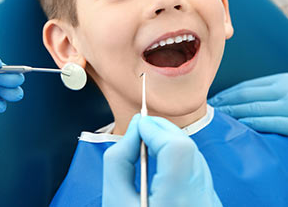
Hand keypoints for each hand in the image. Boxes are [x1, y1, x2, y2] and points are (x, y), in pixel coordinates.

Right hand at [102, 114, 221, 206]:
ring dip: (170, 140)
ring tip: (148, 141)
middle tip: (141, 128)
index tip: (137, 126)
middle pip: (188, 148)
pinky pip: (197, 166)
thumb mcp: (114, 200)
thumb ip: (119, 159)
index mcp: (176, 203)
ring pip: (195, 155)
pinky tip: (162, 158)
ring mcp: (210, 202)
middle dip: (162, 130)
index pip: (178, 151)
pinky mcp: (211, 201)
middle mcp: (201, 201)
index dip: (156, 130)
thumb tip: (135, 129)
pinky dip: (178, 154)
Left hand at [209, 73, 287, 135]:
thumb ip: (269, 93)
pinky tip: (240, 124)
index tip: (213, 100)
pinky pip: (272, 122)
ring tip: (217, 118)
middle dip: (223, 102)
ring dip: (232, 112)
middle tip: (207, 110)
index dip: (226, 94)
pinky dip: (254, 122)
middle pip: (245, 95)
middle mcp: (282, 90)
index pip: (246, 86)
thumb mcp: (286, 90)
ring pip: (253, 107)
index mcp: (280, 80)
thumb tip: (242, 100)